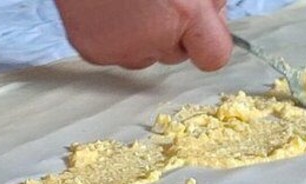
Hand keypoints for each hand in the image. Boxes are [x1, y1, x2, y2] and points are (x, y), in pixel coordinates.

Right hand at [54, 0, 231, 71]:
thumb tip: (212, 15)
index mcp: (184, 11)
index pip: (213, 56)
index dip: (209, 40)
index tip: (202, 29)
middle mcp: (153, 37)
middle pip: (175, 54)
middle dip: (171, 32)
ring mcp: (119, 48)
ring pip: (142, 55)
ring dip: (140, 35)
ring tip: (126, 1)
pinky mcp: (92, 50)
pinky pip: (112, 53)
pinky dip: (111, 34)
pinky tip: (106, 7)